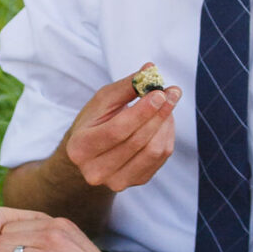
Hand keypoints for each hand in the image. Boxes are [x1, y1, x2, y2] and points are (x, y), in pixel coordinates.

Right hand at [61, 72, 180, 196]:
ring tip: (166, 106)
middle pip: (138, 142)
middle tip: (172, 93)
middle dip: (159, 114)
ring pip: (153, 151)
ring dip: (165, 124)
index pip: (117, 130)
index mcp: (80, 148)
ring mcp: (116, 181)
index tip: (160, 93)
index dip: (142, 112)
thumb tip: (150, 69)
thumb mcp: (103, 100)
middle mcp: (95, 171)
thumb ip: (126, 86)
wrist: (89, 152)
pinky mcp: (136, 182)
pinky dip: (167, 135)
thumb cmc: (94, 121)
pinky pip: (161, 158)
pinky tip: (163, 122)